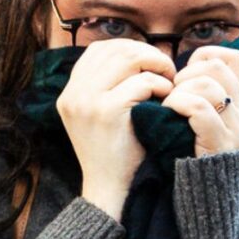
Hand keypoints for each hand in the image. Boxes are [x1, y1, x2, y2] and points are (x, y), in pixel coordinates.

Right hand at [57, 37, 176, 221]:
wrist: (109, 190)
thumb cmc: (115, 154)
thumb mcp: (100, 117)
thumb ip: (108, 88)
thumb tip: (136, 56)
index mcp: (69, 93)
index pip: (98, 50)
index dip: (128, 48)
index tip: (149, 62)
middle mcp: (73, 94)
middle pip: (114, 49)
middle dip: (146, 53)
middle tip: (167, 69)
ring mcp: (87, 102)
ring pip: (128, 59)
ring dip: (155, 65)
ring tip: (169, 81)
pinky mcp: (107, 112)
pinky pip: (141, 83)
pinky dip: (160, 85)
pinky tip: (167, 97)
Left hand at [158, 46, 238, 157]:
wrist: (207, 202)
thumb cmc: (194, 158)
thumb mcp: (206, 124)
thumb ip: (202, 98)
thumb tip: (179, 71)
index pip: (233, 58)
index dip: (205, 56)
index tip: (186, 74)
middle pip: (217, 67)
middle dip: (187, 74)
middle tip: (173, 95)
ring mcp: (236, 129)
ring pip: (206, 84)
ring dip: (179, 91)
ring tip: (170, 109)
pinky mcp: (220, 144)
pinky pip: (199, 107)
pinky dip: (178, 104)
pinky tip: (169, 116)